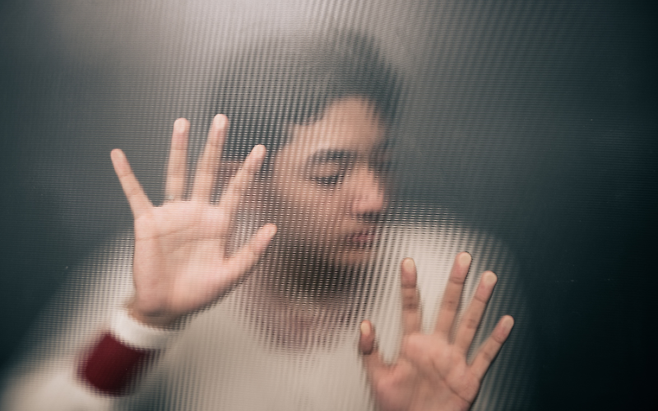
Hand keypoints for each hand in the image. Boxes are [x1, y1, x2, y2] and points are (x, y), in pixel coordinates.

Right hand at [111, 115, 275, 326]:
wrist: (168, 308)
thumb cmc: (201, 292)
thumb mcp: (232, 275)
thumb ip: (252, 253)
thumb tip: (274, 227)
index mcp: (220, 222)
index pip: (237, 189)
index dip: (248, 170)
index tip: (261, 148)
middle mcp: (197, 211)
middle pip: (208, 171)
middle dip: (215, 146)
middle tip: (222, 119)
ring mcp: (172, 214)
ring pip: (176, 174)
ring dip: (178, 149)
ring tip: (182, 123)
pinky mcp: (148, 222)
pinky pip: (135, 194)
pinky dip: (126, 175)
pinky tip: (118, 155)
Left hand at [359, 253, 513, 410]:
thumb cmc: (397, 406)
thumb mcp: (377, 377)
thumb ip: (369, 351)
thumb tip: (363, 324)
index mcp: (414, 345)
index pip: (411, 307)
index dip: (409, 285)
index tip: (407, 263)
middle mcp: (436, 347)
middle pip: (448, 307)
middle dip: (455, 282)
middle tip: (462, 259)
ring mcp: (454, 360)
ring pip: (470, 324)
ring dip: (479, 302)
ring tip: (487, 279)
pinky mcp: (468, 378)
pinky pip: (485, 355)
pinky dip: (496, 340)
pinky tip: (505, 322)